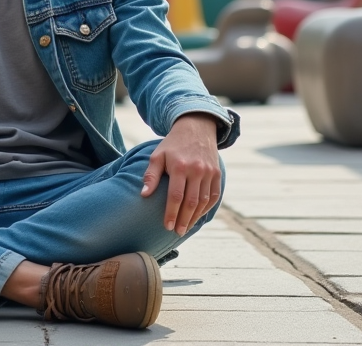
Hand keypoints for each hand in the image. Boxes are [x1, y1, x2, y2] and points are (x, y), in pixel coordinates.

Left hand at [140, 113, 221, 235]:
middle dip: (184, 220)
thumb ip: (151, 175)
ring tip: (186, 227)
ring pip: (203, 201)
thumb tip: (144, 195)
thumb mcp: (158, 155)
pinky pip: (213, 196)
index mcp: (180, 166)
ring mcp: (209, 172)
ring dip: (195, 217)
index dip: (171, 213)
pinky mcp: (217, 174)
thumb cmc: (172, 144)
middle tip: (177, 232)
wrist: (196, 128)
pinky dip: (206, 208)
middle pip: (191, 202)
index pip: (175, 196)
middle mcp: (197, 170)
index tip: (167, 226)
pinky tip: (198, 216)